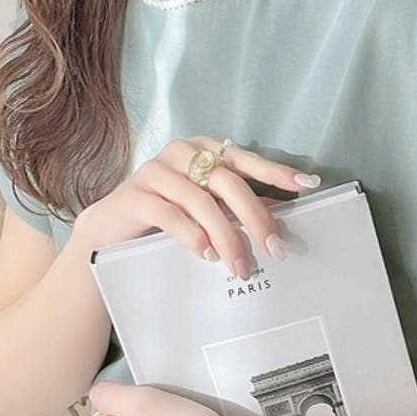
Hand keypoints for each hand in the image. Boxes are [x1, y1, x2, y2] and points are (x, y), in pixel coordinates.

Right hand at [72, 135, 321, 279]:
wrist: (108, 229)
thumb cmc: (165, 213)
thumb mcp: (205, 205)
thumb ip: (236, 204)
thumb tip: (279, 212)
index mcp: (203, 149)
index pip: (247, 158)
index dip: (277, 171)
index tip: (308, 184)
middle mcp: (180, 152)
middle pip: (229, 182)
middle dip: (256, 217)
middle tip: (276, 249)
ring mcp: (155, 171)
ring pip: (202, 202)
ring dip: (227, 237)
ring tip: (241, 266)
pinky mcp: (134, 196)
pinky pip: (171, 215)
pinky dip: (193, 236)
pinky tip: (206, 255)